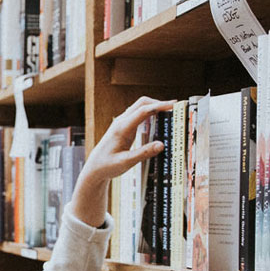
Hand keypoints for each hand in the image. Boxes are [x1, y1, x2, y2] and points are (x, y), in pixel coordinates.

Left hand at [69, 96, 175, 227]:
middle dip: (159, 103)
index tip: (174, 106)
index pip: (143, 111)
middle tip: (176, 107)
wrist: (94, 168)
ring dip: (155, 107)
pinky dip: (150, 113)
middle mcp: (121, 122)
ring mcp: (122, 123)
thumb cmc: (107, 166)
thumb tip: (162, 145)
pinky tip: (159, 120)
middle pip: (142, 103)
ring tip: (171, 112)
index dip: (159, 106)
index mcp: (121, 128)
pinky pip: (139, 115)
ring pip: (140, 107)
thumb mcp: (126, 162)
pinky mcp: (124, 127)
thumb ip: (143, 153)